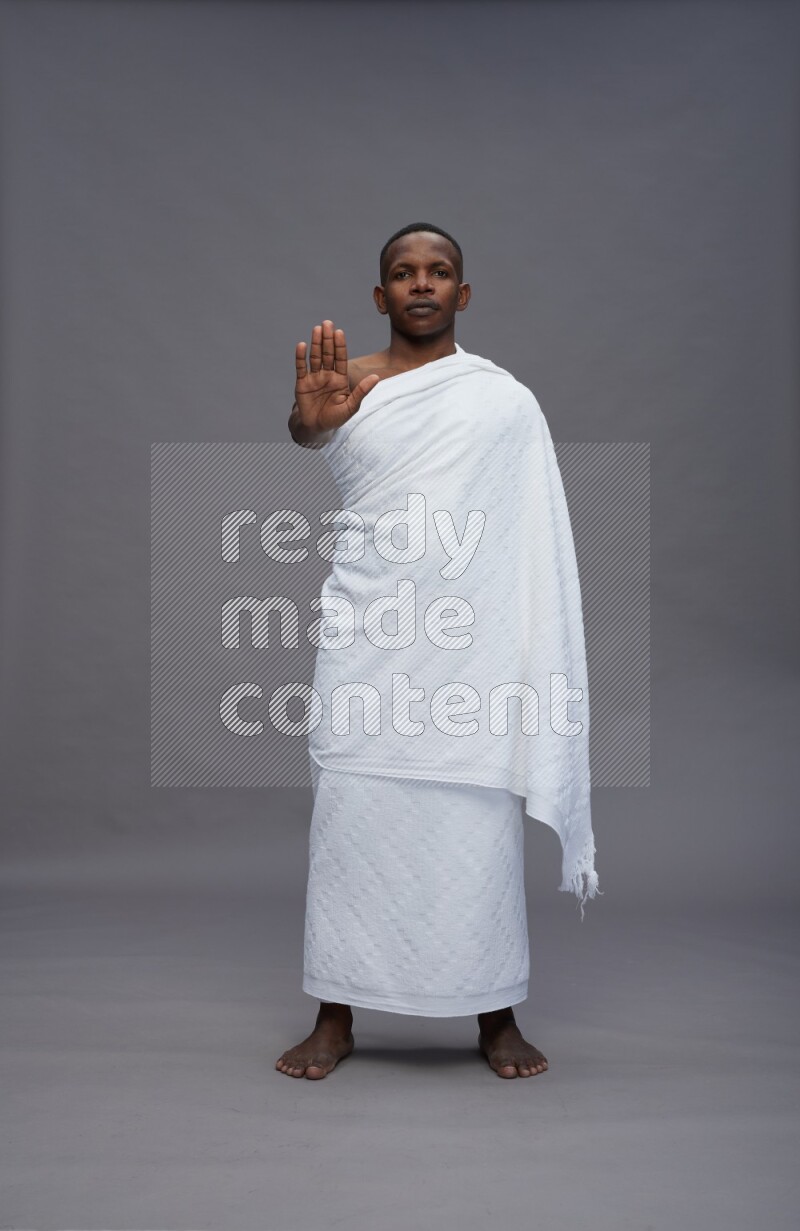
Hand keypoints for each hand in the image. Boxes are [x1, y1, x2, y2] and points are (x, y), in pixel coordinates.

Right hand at [294, 319, 379, 435]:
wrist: (316, 428)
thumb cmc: (335, 418)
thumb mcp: (351, 406)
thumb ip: (361, 391)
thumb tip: (376, 377)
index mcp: (340, 378)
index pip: (340, 358)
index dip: (340, 345)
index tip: (339, 332)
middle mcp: (327, 375)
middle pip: (327, 353)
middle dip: (327, 339)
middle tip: (327, 323)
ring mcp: (314, 378)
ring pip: (315, 357)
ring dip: (315, 343)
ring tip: (317, 329)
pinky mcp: (302, 383)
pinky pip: (301, 368)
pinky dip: (301, 357)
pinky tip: (302, 345)